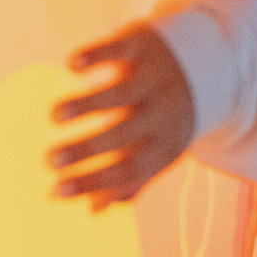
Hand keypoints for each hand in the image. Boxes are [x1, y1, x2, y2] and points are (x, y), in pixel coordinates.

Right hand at [47, 24, 195, 209]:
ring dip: (88, 104)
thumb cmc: (169, 116)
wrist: (206, 60)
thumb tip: (92, 211)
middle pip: (124, 134)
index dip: (92, 181)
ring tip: (56, 115)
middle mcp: (161, 111)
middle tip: (49, 159)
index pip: (128, 169)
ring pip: (122, 92)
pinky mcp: (143, 45)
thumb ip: (129, 180)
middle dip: (87, 149)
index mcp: (164, 143)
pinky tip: (73, 66)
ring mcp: (153, 77)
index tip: (54, 191)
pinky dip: (98, 55)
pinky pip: (121, 50)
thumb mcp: (160, 149)